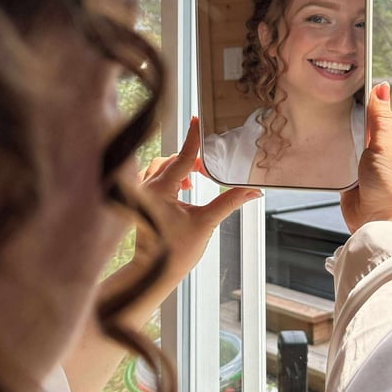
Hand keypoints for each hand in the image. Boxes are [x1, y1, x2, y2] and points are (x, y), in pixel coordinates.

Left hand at [134, 117, 261, 291]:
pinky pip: (152, 176)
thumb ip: (229, 202)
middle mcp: (145, 187)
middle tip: (210, 170)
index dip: (193, 138)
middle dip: (192, 161)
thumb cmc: (174, 252)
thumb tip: (253, 191)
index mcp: (159, 190)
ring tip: (196, 179)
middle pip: (172, 160)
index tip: (198, 119)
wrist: (151, 272)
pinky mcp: (139, 199)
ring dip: (179, 167)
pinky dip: (168, 175)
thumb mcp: (205, 223)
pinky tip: (182, 187)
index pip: (181, 157)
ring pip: (160, 166)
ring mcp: (139, 193)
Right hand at [340, 82, 391, 232]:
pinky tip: (331, 149)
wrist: (377, 224)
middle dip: (355, 124)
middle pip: (367, 128)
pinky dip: (338, 156)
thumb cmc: (391, 189)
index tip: (354, 92)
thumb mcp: (386, 146)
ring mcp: (370, 166)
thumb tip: (382, 88)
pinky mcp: (353, 178)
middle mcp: (387, 154)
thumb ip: (380, 117)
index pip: (384, 115)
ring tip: (335, 131)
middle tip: (340, 112)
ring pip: (353, 143)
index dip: (371, 104)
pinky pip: (343, 160)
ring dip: (346, 140)